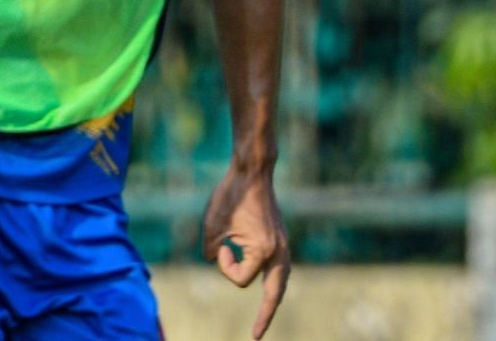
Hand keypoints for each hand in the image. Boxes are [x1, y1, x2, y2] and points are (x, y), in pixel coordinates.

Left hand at [201, 166, 291, 338]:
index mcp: (264, 250)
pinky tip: (271, 288)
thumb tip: (218, 258)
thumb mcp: (212, 227)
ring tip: (264, 319)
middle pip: (275, 295)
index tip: (221, 246)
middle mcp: (278, 251)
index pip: (240, 279)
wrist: (253, 172)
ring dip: (273, 299)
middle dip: (265, 316)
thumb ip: (212, 252)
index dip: (225, 267)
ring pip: (281, 282)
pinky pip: (280, 268)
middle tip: (255, 337)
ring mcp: (283, 245)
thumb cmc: (231, 196)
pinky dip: (274, 280)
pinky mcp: (280, 238)